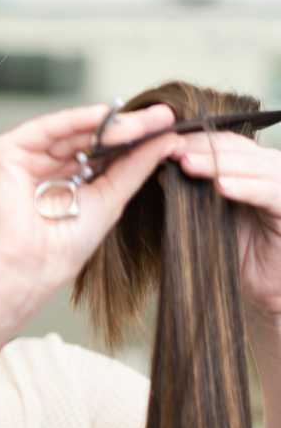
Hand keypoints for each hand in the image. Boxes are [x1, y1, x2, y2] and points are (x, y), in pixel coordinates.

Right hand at [0, 102, 183, 324]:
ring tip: (140, 123)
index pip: (100, 148)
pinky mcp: (6, 152)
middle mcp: (44, 165)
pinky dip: (74, 119)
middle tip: (161, 118)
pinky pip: (45, 128)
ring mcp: (25, 157)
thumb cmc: (64, 246)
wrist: (34, 264)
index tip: (168, 125)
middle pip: (88, 135)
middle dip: (126, 127)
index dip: (132, 136)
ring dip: (107, 124)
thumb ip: (136, 165)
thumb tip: (169, 139)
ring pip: (70, 129)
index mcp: (65, 178)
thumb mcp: (111, 197)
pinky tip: (103, 116)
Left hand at [176, 132, 280, 314]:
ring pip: (250, 165)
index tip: (158, 144)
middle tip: (167, 148)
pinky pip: (268, 193)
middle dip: (199, 148)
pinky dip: (245, 188)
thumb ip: (192, 195)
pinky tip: (222, 187)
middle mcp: (270, 170)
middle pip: (234, 148)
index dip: (191, 142)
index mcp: (250, 168)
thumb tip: (162, 172)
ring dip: (216, 164)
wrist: (270, 285)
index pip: (220, 144)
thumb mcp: (209, 219)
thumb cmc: (239, 252)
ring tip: (186, 164)